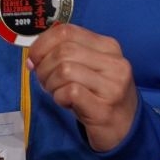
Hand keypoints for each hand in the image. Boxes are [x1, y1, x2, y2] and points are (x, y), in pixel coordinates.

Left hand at [25, 23, 138, 152]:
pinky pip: (70, 92)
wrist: (125, 129)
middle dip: (44, 67)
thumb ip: (65, 55)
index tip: (34, 58)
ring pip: (65, 70)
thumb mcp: (88, 68)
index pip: (67, 31)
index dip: (42, 43)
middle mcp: (114, 62)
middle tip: (44, 81)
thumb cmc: (99, 96)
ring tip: (56, 92)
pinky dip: (59, 97)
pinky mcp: (104, 107)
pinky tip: (66, 102)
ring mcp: (112, 85)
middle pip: (63, 51)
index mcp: (108, 47)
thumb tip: (33, 56)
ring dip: (51, 83)